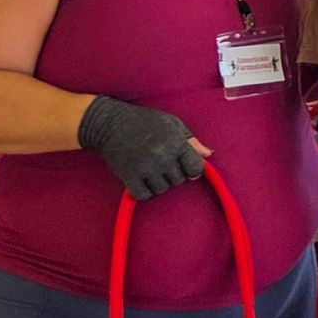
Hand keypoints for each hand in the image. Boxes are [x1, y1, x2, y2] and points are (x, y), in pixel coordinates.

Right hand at [76, 96, 210, 201]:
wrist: (109, 123)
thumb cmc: (144, 121)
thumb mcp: (171, 124)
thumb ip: (191, 140)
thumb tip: (208, 155)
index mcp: (176, 142)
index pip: (195, 168)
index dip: (191, 169)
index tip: (183, 166)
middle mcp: (163, 156)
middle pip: (179, 181)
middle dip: (172, 173)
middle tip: (159, 160)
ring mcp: (146, 167)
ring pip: (162, 189)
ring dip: (157, 182)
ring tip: (148, 167)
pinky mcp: (129, 177)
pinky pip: (144, 195)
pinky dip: (142, 190)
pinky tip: (139, 178)